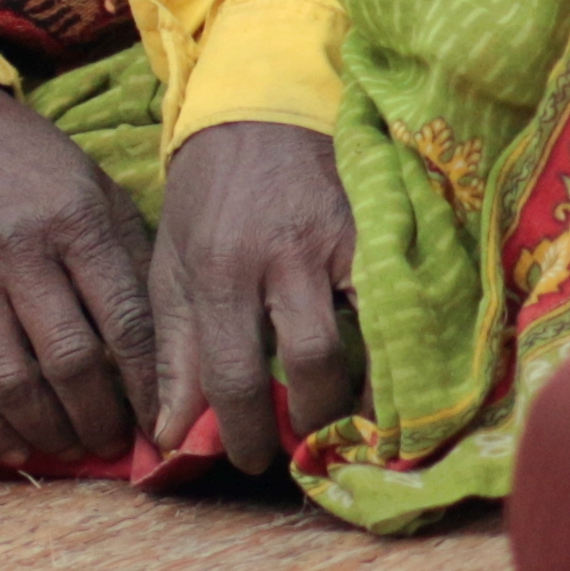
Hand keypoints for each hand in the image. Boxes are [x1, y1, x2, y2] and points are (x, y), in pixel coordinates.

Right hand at [0, 81, 158, 464]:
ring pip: (11, 382)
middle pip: (68, 361)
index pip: (124, 322)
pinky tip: (13, 449)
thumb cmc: (35, 165)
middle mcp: (22, 254)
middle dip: (99, 418)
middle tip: (115, 443)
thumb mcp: (98, 189)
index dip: (147, 383)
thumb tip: (166, 341)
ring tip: (72, 449)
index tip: (163, 418)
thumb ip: (129, 257)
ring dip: (47, 431)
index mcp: (77, 222)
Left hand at [149, 119, 362, 473]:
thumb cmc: (207, 196)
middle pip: (311, 361)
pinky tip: (389, 375)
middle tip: (302, 441)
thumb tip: (170, 435)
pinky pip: (399, 302)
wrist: (259, 109)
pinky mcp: (379, 226)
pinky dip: (397, 346)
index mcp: (220, 269)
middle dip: (311, 419)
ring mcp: (340, 239)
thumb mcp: (171, 268)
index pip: (234, 374)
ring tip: (349, 420)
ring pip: (369, 336)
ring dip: (364, 392)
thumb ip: (172, 352)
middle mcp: (282, 256)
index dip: (245, 433)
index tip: (250, 461)